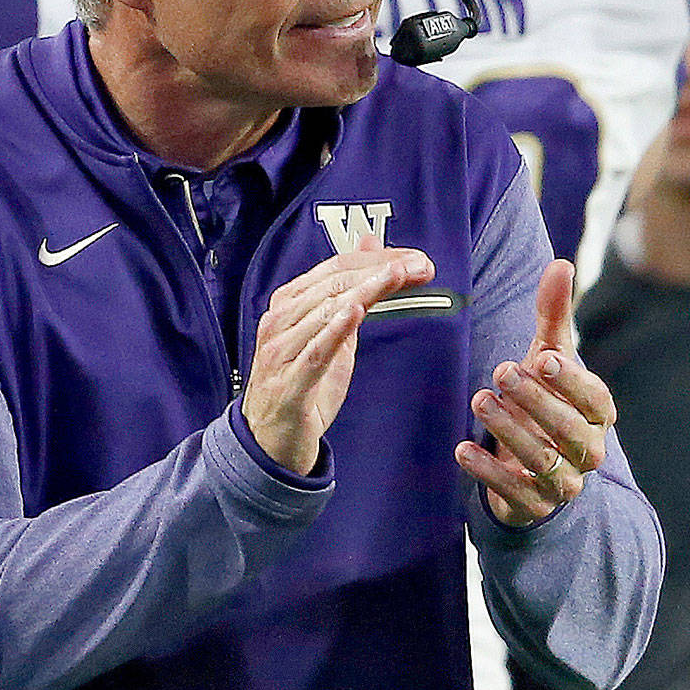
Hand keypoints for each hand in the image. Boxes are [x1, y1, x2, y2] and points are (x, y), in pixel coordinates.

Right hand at [243, 239, 433, 475]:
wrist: (270, 440)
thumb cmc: (301, 384)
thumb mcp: (329, 335)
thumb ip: (348, 294)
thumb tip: (369, 248)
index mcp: (288, 304)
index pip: (335, 268)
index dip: (377, 258)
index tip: (414, 258)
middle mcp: (280, 321)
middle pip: (334, 283)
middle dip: (380, 270)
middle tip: (419, 265)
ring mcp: (281, 351)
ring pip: (326, 310)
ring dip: (367, 290)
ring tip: (398, 276)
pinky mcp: (289, 384)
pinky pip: (315, 352)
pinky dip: (335, 329)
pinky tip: (355, 311)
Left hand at [455, 258, 615, 525]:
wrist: (531, 464)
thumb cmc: (544, 397)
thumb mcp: (549, 356)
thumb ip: (554, 314)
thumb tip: (559, 263)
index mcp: (598, 413)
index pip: (595, 399)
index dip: (572, 381)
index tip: (543, 358)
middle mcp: (587, 449)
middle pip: (568, 429)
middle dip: (535, 400)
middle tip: (501, 371)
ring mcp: (563, 481)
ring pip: (542, 460)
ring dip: (510, 430)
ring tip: (479, 400)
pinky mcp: (533, 504)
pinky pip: (513, 492)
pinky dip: (487, 472)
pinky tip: (462, 449)